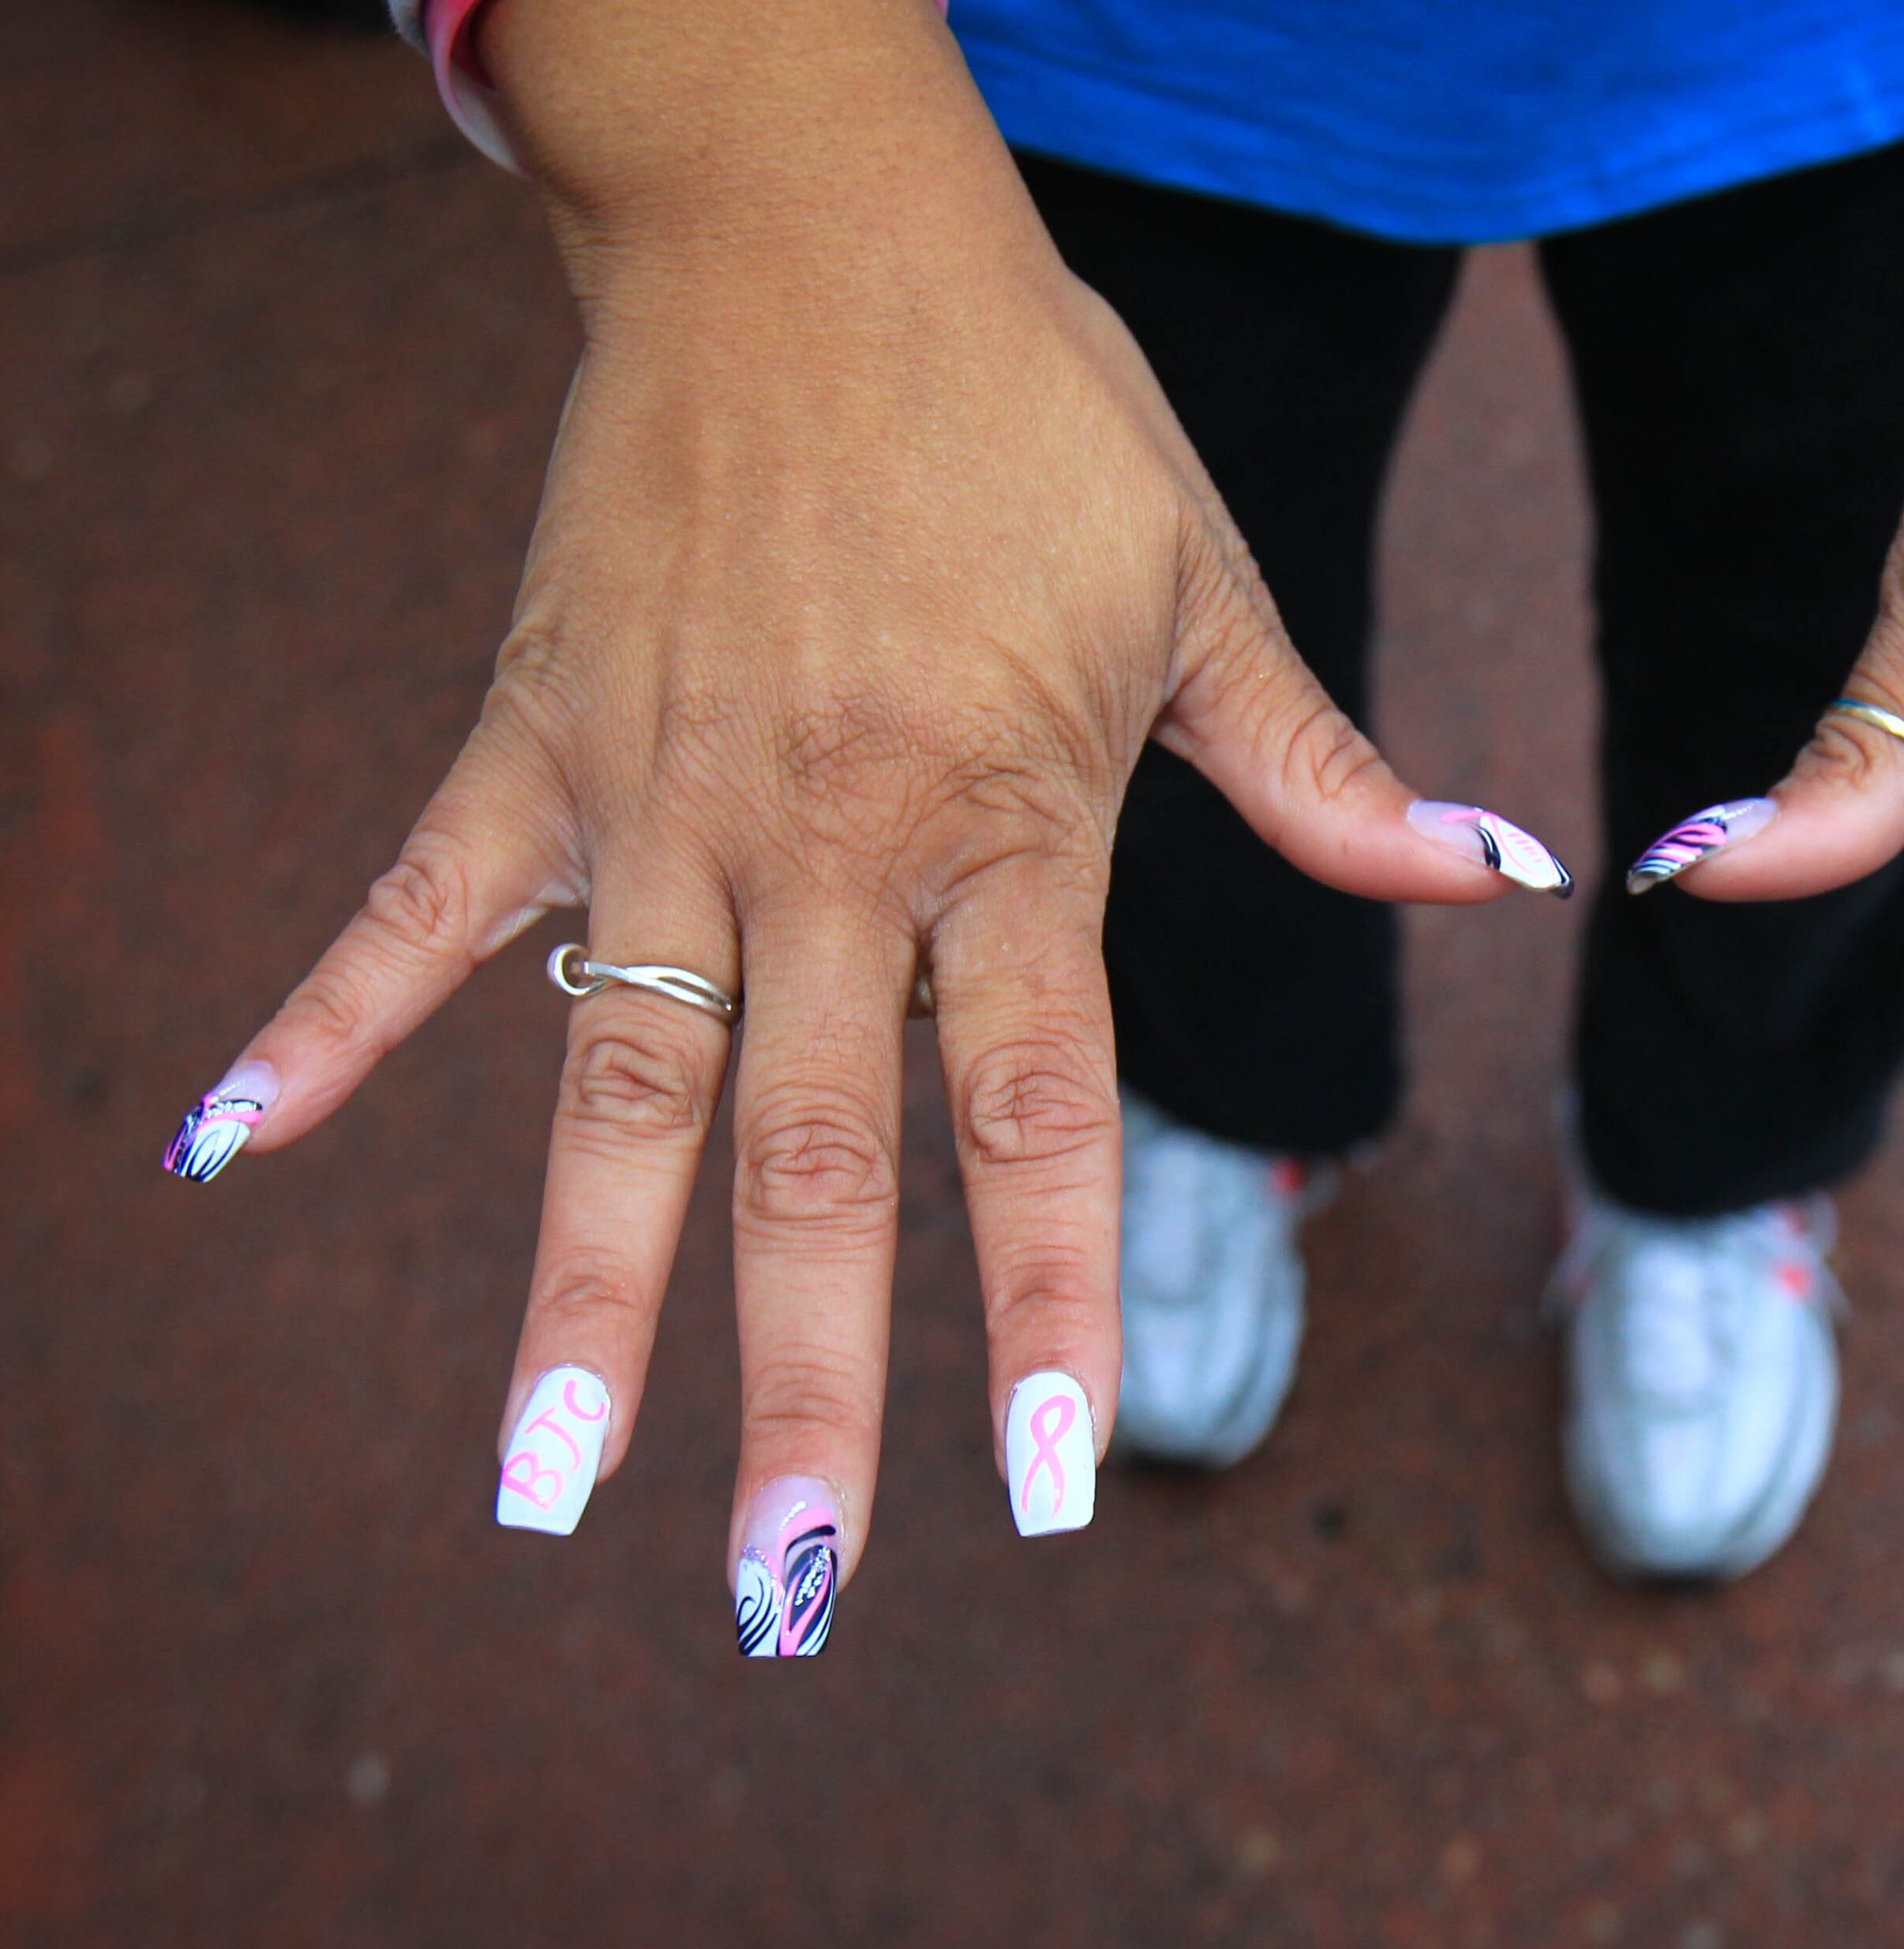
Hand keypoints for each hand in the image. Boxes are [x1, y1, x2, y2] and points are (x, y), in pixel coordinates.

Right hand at [160, 0, 1565, 1648]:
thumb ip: (1323, 773)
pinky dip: (328, 1016)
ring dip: (578, 1289)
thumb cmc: (1033, 408)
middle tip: (784, 1593)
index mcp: (1007, 822)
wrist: (812, 224)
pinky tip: (227, 1145)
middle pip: (819, 1161)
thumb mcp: (1205, 584)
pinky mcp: (535, 733)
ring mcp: (662, 798)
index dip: (1048, 1308)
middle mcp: (826, 842)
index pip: (1036, 1113)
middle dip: (805, 1388)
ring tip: (538, 1480)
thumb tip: (1500, 870)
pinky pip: (418, 901)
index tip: (1052, 1492)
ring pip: (622, 1084)